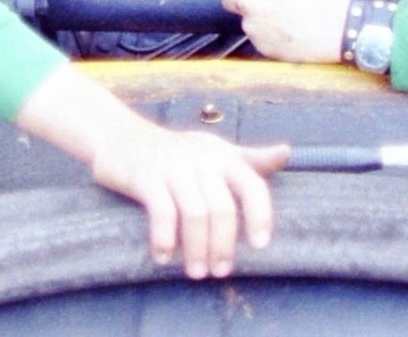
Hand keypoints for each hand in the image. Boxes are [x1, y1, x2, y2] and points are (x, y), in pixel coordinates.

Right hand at [88, 122, 288, 278]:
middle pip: (223, 207)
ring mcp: (172, 166)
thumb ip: (250, 159)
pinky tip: (164, 257)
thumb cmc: (176, 152)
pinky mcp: (144, 175)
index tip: (259, 246)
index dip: (260, 216)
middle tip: (220, 271)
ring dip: (197, 248)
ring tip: (196, 272)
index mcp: (222, 156)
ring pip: (195, 213)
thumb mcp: (215, 151)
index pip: (252, 185)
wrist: (121, 135)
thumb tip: (286, 153)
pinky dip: (165, 239)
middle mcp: (201, 159)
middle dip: (224, 244)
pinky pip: (162, 212)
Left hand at [218, 0, 348, 62]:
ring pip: (245, 19)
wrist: (337, 30)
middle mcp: (250, 2)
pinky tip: (285, 31)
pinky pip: (257, 36)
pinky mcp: (260, 45)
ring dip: (256, 18)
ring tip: (281, 18)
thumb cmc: (321, 0)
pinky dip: (266, 34)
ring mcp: (253, 26)